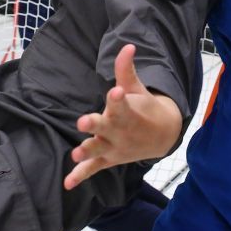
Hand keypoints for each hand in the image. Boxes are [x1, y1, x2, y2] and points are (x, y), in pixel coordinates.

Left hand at [65, 45, 183, 189]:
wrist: (163, 135)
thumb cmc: (144, 107)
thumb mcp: (137, 88)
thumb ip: (126, 70)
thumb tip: (127, 46)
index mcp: (127, 111)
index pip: (121, 103)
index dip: (117, 97)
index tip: (115, 92)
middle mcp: (120, 130)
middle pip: (106, 127)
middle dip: (95, 125)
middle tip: (84, 122)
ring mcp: (114, 147)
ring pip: (98, 150)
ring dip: (87, 151)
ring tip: (75, 154)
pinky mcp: (108, 159)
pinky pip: (94, 169)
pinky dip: (81, 176)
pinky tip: (67, 184)